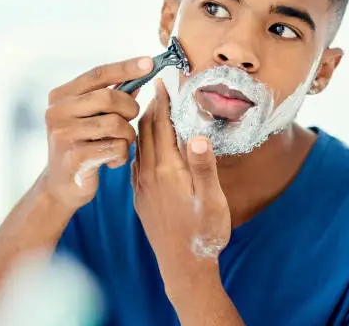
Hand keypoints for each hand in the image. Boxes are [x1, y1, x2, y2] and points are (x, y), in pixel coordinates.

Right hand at [42, 56, 153, 209]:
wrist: (61, 185)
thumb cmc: (81, 145)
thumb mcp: (90, 117)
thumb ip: (110, 96)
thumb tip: (139, 75)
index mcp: (60, 96)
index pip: (98, 74)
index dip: (126, 67)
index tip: (149, 62)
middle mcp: (57, 112)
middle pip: (110, 97)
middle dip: (130, 109)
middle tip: (130, 120)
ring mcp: (63, 135)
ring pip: (116, 124)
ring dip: (128, 135)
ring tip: (120, 143)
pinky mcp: (74, 158)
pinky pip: (116, 148)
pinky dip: (121, 155)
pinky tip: (112, 161)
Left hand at [131, 79, 230, 287]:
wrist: (183, 266)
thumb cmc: (203, 233)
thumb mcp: (212, 200)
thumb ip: (204, 167)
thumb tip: (198, 135)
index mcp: (167, 170)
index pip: (160, 126)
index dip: (161, 102)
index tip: (161, 82)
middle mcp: (149, 175)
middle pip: (145, 132)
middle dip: (150, 107)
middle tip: (153, 88)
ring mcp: (142, 187)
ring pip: (139, 146)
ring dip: (143, 125)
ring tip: (149, 110)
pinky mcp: (140, 197)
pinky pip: (136, 163)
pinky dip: (140, 145)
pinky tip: (144, 146)